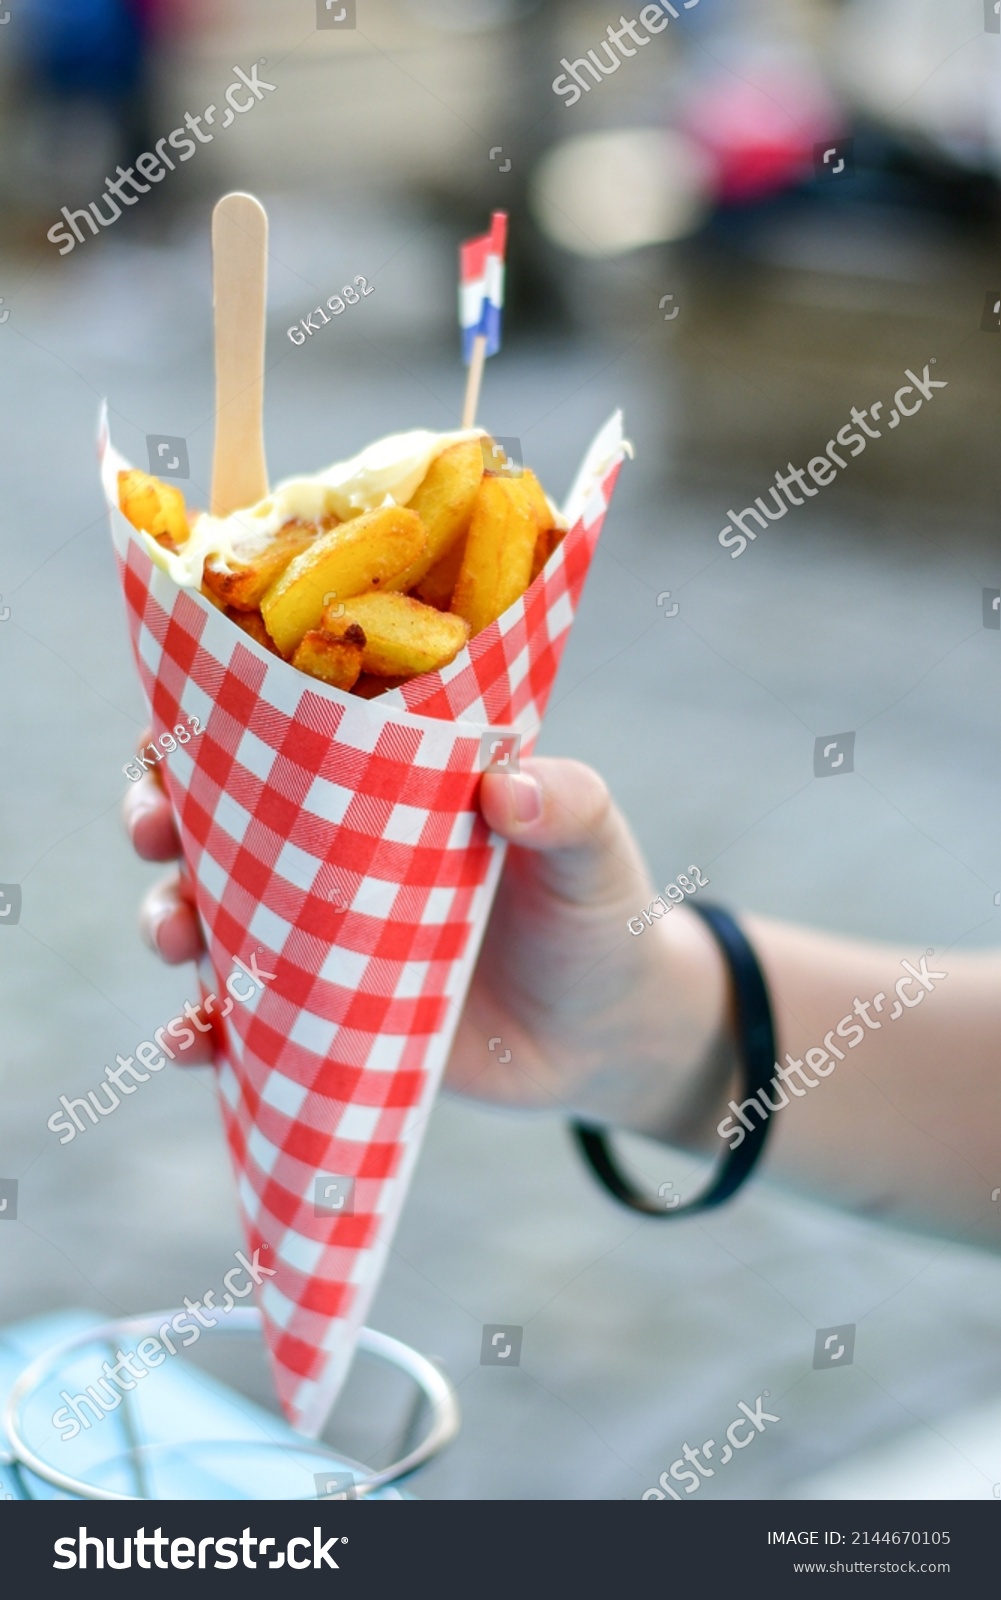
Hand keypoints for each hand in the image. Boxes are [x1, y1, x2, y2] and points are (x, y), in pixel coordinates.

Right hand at [123, 742, 732, 1139]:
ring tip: (174, 935)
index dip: (212, 718)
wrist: (606, 1034)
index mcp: (384, 781)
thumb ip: (569, 806)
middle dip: (157, 813)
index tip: (175, 723)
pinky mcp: (318, 1019)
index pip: (282, 730)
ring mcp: (316, 936)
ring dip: (165, 918)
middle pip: (212, 818)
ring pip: (205, 916)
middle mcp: (331, 851)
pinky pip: (237, 1024)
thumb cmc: (596, 912)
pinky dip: (200, 1031)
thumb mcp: (594, 848)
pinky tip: (193, 1041)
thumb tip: (509, 789)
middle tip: (153, 826)